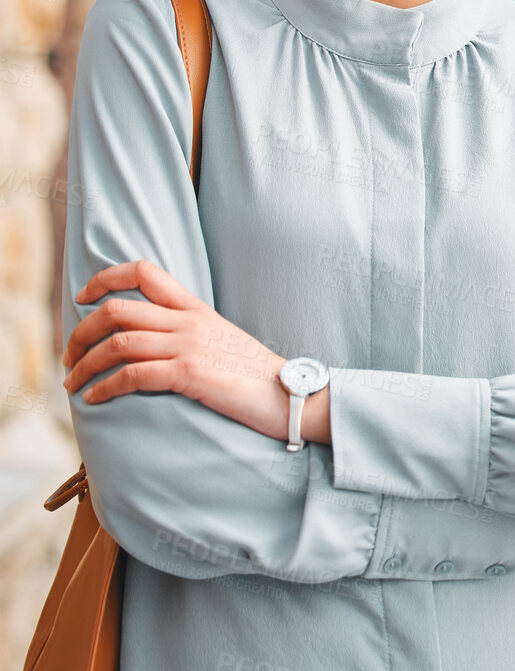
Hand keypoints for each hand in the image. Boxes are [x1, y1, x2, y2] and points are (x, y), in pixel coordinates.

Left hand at [62, 260, 290, 441]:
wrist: (290, 394)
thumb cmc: (255, 374)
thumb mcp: (222, 340)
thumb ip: (189, 332)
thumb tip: (153, 339)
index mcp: (196, 308)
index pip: (144, 272)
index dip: (104, 279)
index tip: (83, 298)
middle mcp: (189, 321)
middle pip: (116, 309)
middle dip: (80, 332)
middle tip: (69, 355)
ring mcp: (189, 346)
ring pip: (116, 342)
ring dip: (84, 364)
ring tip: (72, 382)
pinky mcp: (189, 374)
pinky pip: (131, 374)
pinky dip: (103, 387)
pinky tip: (95, 398)